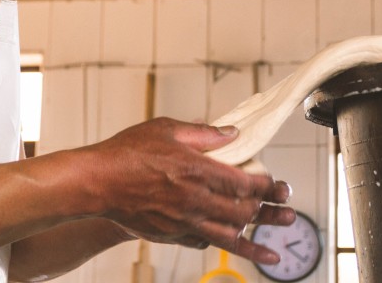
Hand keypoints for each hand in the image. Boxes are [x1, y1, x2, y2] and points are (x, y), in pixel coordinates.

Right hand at [81, 118, 295, 264]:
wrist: (96, 182)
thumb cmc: (127, 152)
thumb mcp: (167, 128)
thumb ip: (203, 133)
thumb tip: (231, 133)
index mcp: (196, 170)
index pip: (243, 183)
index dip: (265, 185)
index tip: (275, 184)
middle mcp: (193, 200)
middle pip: (241, 212)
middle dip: (267, 213)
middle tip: (285, 213)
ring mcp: (182, 221)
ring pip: (226, 236)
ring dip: (253, 243)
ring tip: (274, 253)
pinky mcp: (170, 234)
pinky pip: (203, 242)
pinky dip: (221, 244)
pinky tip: (232, 245)